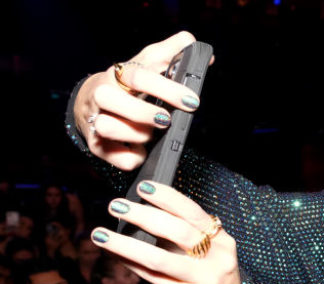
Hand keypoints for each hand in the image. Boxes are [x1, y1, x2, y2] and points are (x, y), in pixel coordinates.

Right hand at [73, 31, 208, 169]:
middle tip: (166, 120)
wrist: (90, 102)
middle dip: (142, 112)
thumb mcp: (147, 63)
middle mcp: (102, 95)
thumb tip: (192, 43)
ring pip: (106, 127)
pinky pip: (113, 156)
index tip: (192, 101)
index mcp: (119, 74)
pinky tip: (141, 151)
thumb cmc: (128, 83)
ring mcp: (95, 119)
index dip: (167, 88)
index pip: (138, 75)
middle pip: (110, 98)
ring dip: (135, 134)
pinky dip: (131, 158)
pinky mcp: (97, 145)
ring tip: (150, 135)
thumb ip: (170, 52)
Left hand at [91, 181, 239, 283]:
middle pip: (178, 232)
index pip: (193, 213)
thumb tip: (143, 213)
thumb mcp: (211, 254)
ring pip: (159, 258)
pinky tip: (113, 254)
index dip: (168, 198)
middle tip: (116, 206)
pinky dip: (129, 264)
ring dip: (126, 244)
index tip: (143, 188)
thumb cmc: (211, 278)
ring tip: (101, 234)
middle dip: (143, 216)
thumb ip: (187, 236)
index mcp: (222, 241)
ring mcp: (204, 280)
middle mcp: (217, 259)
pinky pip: (153, 278)